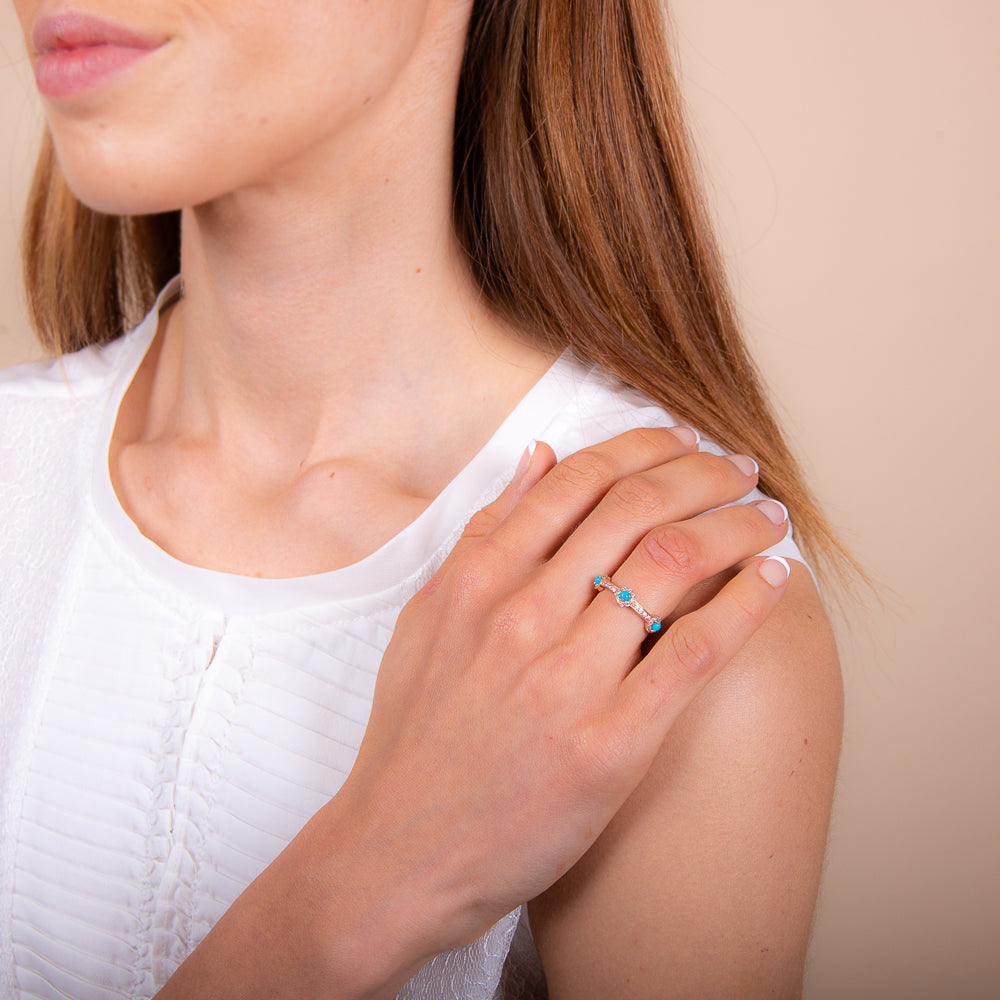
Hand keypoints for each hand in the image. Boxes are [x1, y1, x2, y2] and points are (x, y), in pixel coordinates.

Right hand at [331, 428, 791, 976]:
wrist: (399, 851)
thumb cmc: (414, 737)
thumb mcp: (428, 619)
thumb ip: (483, 534)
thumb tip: (537, 458)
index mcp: (478, 580)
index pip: (577, 481)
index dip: (644, 447)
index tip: (683, 442)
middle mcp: (523, 615)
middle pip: (635, 509)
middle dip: (702, 473)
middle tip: (739, 469)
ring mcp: (568, 678)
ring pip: (672, 564)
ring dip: (735, 526)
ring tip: (767, 516)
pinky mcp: (612, 742)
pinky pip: (694, 652)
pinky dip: (745, 604)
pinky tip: (775, 578)